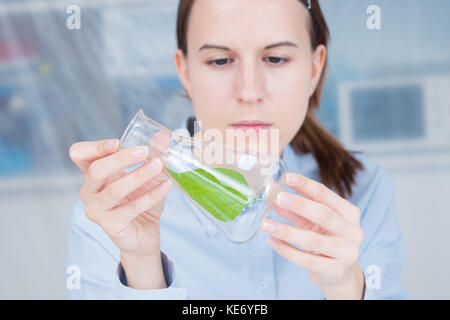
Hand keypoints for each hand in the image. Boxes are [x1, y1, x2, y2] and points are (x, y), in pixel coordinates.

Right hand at [69, 133, 171, 288]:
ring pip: (114, 190)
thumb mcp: (149, 174)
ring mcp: (97, 210)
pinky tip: (166, 186)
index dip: (95, 147)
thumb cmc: (141, 199)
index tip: (117, 142)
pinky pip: (131, 208)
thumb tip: (162, 136)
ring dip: (138, 176)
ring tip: (158, 166)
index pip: (79, 155)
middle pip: (96, 170)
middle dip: (120, 159)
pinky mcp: (110, 225)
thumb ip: (154, 154)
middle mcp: (90, 191)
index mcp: (93, 173)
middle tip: (144, 151)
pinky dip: (151, 195)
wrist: (145, 233)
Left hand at [260, 172, 364, 299]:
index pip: (326, 195)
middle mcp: (352, 231)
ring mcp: (346, 252)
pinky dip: (287, 250)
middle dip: (299, 204)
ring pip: (313, 240)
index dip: (306, 185)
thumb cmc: (324, 238)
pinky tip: (272, 242)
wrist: (339, 272)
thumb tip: (271, 189)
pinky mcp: (335, 270)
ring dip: (286, 231)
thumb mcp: (311, 221)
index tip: (288, 177)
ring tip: (265, 224)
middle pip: (324, 215)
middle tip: (277, 198)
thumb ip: (294, 207)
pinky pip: (306, 260)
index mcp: (349, 213)